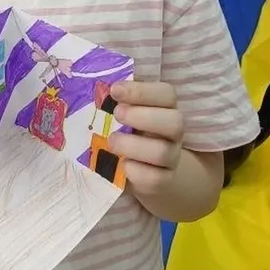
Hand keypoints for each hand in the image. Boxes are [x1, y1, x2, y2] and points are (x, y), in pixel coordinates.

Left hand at [107, 81, 183, 196]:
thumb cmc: (130, 132)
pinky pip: (155, 179)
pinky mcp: (163, 181)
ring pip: (162, 152)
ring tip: (111, 142)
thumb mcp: (127, 113)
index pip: (166, 94)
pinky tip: (122, 166)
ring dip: (133, 146)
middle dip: (142, 117)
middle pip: (175, 122)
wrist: (147, 170)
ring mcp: (171, 158)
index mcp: (166, 108)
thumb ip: (118, 100)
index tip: (115, 90)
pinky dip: (136, 172)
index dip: (142, 91)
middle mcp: (173, 133)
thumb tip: (94, 87)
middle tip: (117, 114)